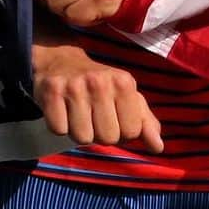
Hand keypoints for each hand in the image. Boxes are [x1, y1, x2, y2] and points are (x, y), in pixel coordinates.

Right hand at [32, 37, 162, 153]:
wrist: (61, 61)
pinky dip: (60, 126)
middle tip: (93, 116)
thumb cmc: (100, 84)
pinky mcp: (51, 91)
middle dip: (100, 134)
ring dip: (79, 131)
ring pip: (82, 138)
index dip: (122, 132)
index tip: (113, 117)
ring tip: (78, 113)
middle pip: (108, 138)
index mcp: (123, 82)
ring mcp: (74, 86)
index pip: (131, 132)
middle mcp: (100, 82)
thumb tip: (158, 147)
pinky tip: (62, 110)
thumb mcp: (127, 97)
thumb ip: (145, 122)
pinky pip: (58, 130)